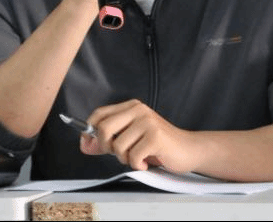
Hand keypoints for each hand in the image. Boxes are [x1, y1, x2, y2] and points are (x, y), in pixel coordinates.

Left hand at [80, 99, 196, 172]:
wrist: (187, 150)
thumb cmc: (158, 145)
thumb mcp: (130, 140)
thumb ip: (108, 141)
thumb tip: (85, 144)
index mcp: (131, 107)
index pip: (99, 114)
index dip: (90, 130)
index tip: (90, 144)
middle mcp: (138, 110)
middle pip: (104, 128)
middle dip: (106, 147)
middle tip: (119, 153)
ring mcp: (147, 122)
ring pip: (118, 146)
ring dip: (125, 159)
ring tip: (138, 156)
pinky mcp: (155, 136)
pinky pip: (133, 157)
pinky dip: (137, 165)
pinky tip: (147, 161)